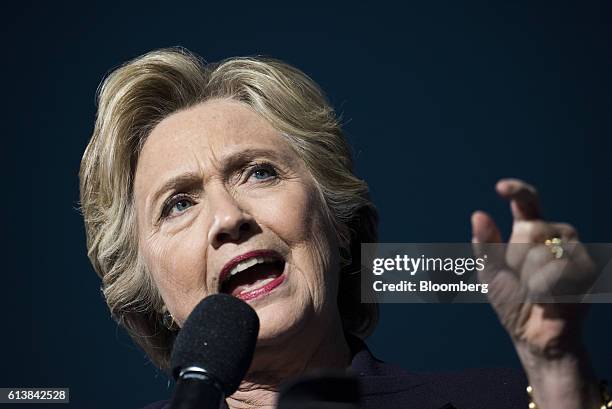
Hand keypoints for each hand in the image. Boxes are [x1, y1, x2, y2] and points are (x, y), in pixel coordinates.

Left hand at [471, 178, 599, 408]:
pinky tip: (548, 300)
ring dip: (529, 278)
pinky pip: (556, 272)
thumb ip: (485, 245)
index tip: (501, 188)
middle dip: (515, 258)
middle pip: (529, 229)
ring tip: (535, 291)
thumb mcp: (490, 272)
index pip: (527, 203)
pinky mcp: (588, 271)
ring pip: (542, 252)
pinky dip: (543, 290)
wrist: (534, 336)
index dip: (517, 191)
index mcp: (531, 232)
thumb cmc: (512, 302)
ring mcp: (575, 251)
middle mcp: (556, 235)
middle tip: (521, 280)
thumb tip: (478, 214)